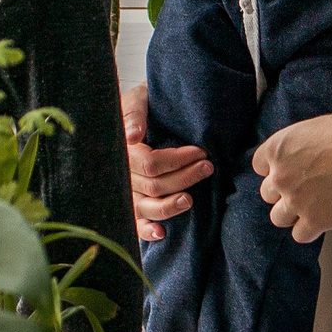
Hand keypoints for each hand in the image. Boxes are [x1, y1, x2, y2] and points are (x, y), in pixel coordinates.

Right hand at [122, 84, 209, 241]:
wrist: (147, 107)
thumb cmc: (146, 103)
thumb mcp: (140, 98)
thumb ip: (134, 113)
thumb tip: (132, 136)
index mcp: (123, 148)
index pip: (151, 163)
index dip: (177, 160)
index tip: (200, 152)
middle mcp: (122, 173)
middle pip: (153, 186)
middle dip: (184, 177)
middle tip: (208, 167)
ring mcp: (127, 190)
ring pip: (146, 207)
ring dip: (170, 206)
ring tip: (190, 199)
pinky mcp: (134, 202)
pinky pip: (136, 222)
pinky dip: (146, 231)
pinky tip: (161, 233)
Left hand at [255, 114, 331, 240]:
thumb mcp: (316, 128)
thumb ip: (299, 144)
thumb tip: (300, 152)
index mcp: (278, 148)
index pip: (259, 165)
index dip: (275, 168)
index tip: (288, 171)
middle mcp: (281, 175)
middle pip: (267, 193)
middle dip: (283, 192)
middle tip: (304, 189)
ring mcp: (295, 200)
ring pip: (278, 217)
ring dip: (291, 214)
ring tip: (309, 208)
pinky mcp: (314, 221)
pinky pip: (299, 235)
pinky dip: (309, 230)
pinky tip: (321, 220)